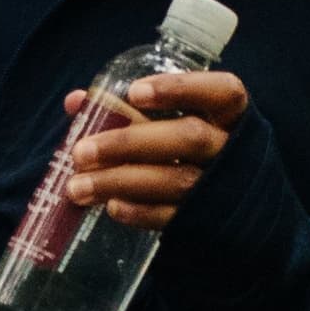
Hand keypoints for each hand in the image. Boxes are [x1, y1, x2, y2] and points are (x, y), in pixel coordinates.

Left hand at [56, 61, 247, 224]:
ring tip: (77, 187)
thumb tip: (75, 102)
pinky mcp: (208, 221)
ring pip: (176, 180)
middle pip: (189, 138)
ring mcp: (223, 187)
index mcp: (229, 116)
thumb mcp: (172, 125)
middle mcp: (232, 148)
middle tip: (81, 152)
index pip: (222, 92)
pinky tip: (111, 206)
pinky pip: (175, 217)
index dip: (181, 89)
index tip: (134, 93)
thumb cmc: (190, 154)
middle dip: (129, 142)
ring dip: (120, 182)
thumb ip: (128, 111)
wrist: (234, 211)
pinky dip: (140, 212)